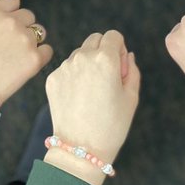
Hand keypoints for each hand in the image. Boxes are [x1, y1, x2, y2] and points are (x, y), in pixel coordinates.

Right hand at [0, 0, 52, 103]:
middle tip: (12, 45)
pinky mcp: (35, 58)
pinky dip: (39, 57)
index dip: (12, 12)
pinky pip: (47, 50)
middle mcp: (10, 21)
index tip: (9, 22)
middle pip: (28, 15)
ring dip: (32, 40)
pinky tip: (25, 65)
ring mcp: (24, 39)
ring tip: (17, 56)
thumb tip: (9, 20)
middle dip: (23, 27)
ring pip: (39, 32)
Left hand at [45, 30, 139, 170]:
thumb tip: (126, 55)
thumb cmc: (111, 125)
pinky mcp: (52, 78)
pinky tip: (78, 98)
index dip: (119, 49)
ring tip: (91, 91)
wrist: (81, 148)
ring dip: (87, 63)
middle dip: (103, 51)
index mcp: (105, 59)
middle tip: (107, 77)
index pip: (113, 35)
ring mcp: (64, 67)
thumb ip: (132, 70)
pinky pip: (66, 68)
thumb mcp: (131, 97)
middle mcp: (82, 57)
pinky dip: (73, 76)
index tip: (119, 67)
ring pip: (79, 53)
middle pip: (95, 39)